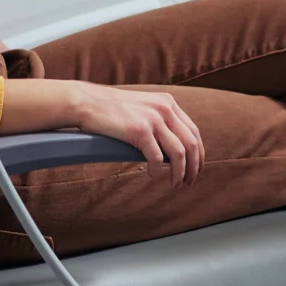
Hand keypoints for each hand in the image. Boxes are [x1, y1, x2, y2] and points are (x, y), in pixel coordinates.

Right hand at [66, 84, 203, 186]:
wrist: (86, 101)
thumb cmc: (110, 108)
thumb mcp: (142, 106)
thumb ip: (159, 119)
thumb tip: (171, 146)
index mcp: (167, 103)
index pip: (194, 132)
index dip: (198, 154)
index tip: (196, 168)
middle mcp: (164, 109)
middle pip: (191, 144)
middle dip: (193, 167)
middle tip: (188, 182)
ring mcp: (153, 118)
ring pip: (179, 153)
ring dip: (180, 173)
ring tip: (175, 184)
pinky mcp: (140, 130)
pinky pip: (156, 158)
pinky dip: (157, 171)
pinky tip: (151, 175)